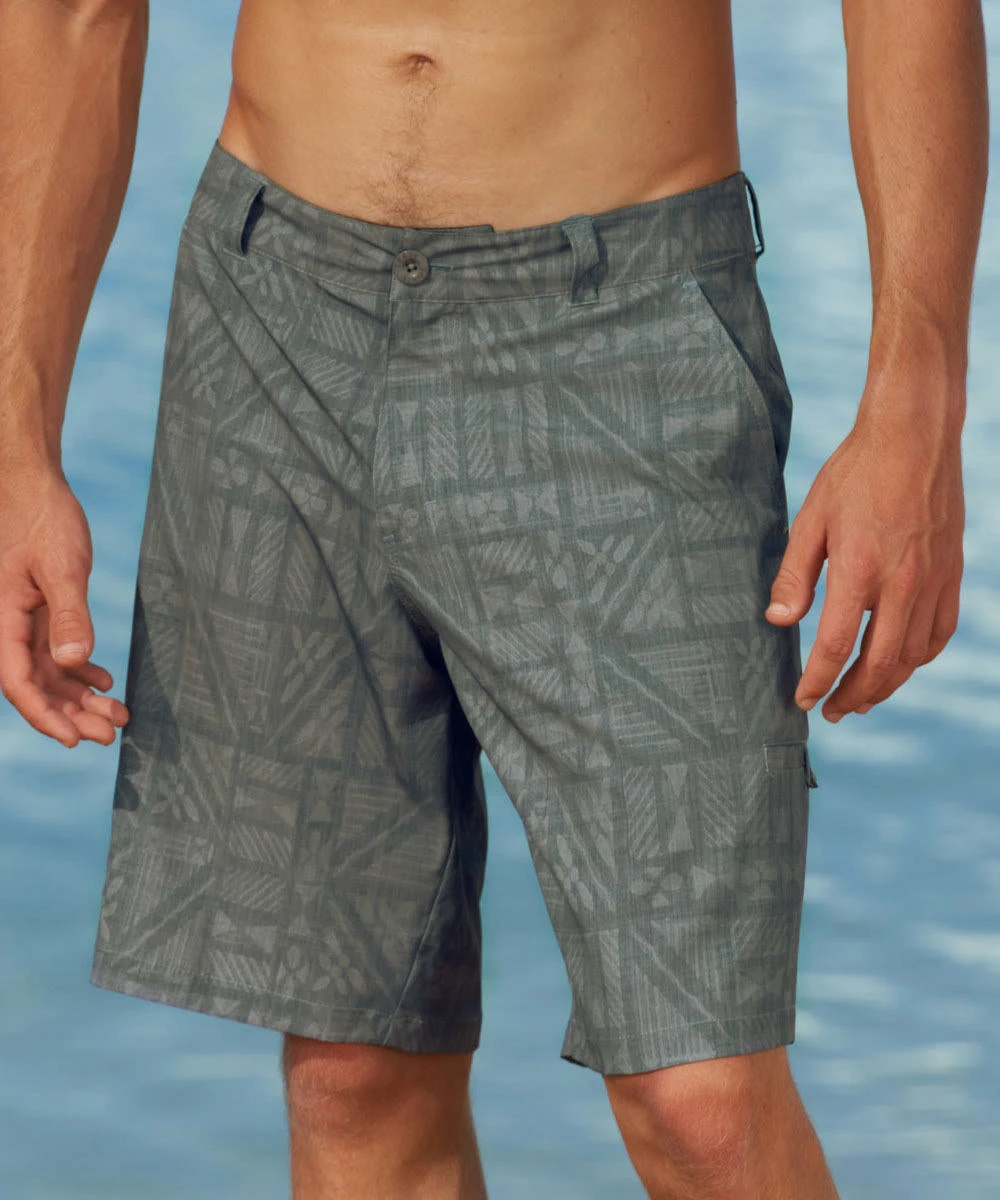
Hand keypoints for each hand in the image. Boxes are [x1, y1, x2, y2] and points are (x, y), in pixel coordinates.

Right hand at [0, 463, 129, 746]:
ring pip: (47, 672)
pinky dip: (78, 670)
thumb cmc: (42, 518)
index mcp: (0, 620)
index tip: (75, 741)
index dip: (45, 716)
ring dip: (79, 697)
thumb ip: (68, 615)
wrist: (30, 483)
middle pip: (35, 685)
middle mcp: (6, 626)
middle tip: (110, 734)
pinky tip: (104, 681)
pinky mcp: (36, 609)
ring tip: (117, 716)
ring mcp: (21, 619)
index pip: (19, 683)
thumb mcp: (62, 567)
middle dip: (71, 714)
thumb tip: (74, 661)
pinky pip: (53, 652)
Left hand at [764, 409, 963, 721]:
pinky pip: (939, 633)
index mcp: (860, 569)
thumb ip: (794, 574)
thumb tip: (778, 622)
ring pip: (911, 657)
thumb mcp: (810, 519)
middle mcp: (901, 583)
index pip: (835, 645)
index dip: (816, 681)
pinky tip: (899, 665)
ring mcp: (932, 581)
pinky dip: (917, 659)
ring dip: (884, 686)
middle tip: (830, 713)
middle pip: (878, 664)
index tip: (802, 701)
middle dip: (850, 696)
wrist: (914, 436)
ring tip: (860, 699)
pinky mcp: (951, 574)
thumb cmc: (854, 474)